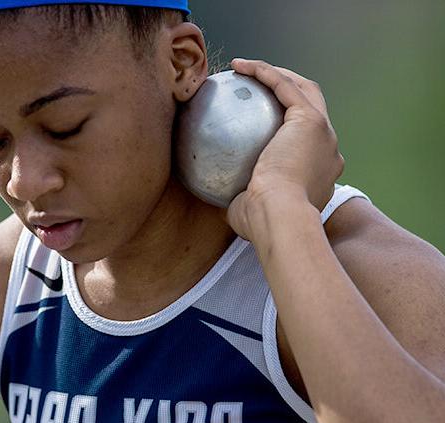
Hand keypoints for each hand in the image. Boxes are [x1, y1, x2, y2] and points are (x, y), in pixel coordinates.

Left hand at [225, 58, 344, 241]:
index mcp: (320, 174)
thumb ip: (244, 201)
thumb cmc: (261, 224)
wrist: (280, 219)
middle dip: (288, 92)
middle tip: (255, 89)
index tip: (258, 129)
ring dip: (276, 74)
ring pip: (303, 89)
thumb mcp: (250, 213)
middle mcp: (329, 150)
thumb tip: (225, 200)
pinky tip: (239, 67)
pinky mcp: (310, 120)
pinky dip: (265, 72)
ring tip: (245, 69)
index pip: (306, 145)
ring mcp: (323, 133)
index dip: (287, 132)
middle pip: (312, 108)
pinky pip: (284, 86)